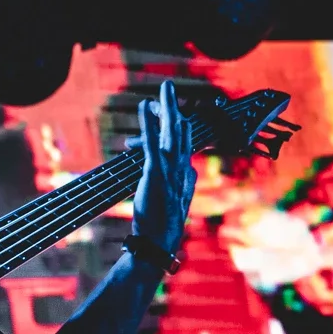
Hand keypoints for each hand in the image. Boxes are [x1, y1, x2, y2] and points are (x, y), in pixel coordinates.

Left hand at [130, 80, 195, 260]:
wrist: (158, 245)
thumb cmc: (162, 230)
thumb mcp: (176, 206)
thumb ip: (181, 189)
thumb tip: (188, 177)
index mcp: (187, 177)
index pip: (185, 145)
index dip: (178, 129)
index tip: (174, 116)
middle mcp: (183, 169)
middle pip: (182, 132)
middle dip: (174, 108)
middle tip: (167, 89)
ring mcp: (170, 170)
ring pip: (172, 131)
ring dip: (166, 107)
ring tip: (163, 88)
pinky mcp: (156, 172)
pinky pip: (152, 141)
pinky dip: (149, 122)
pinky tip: (144, 106)